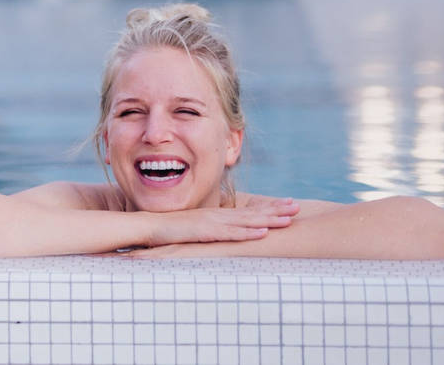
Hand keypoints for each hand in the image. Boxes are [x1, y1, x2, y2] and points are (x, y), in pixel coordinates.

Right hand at [145, 198, 298, 246]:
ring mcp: (210, 222)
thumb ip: (208, 231)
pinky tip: (262, 232)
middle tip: (297, 206)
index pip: (247, 211)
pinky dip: (247, 232)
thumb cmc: (167, 229)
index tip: (287, 205)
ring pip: (245, 221)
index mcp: (216, 216)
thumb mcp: (192, 229)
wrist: (146, 225)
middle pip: (251, 213)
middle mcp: (216, 216)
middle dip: (275, 209)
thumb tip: (220, 237)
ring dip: (268, 219)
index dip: (268, 207)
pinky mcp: (203, 231)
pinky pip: (229, 233)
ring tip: (289, 219)